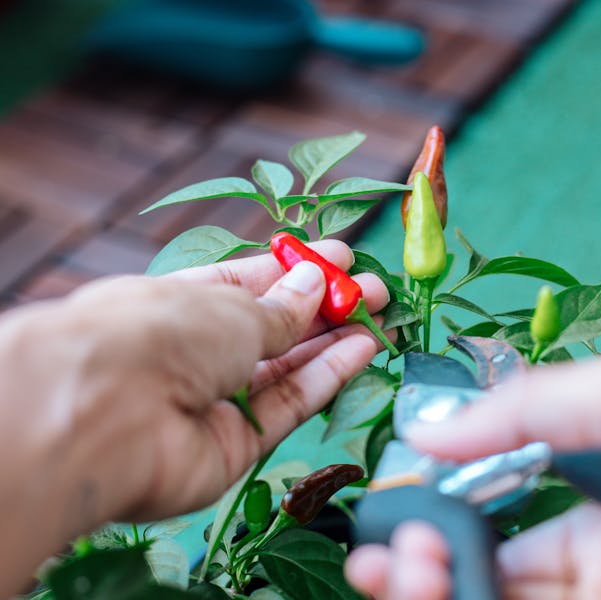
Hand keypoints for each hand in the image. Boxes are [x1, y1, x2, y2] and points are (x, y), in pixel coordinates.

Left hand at [0, 240, 389, 595]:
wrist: (109, 414)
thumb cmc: (162, 332)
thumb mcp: (231, 305)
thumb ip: (281, 307)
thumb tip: (315, 285)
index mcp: (181, 303)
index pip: (248, 283)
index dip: (297, 270)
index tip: (342, 257)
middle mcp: (194, 352)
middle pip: (273, 328)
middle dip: (326, 306)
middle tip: (374, 290)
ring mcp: (213, 401)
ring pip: (285, 368)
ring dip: (333, 341)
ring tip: (379, 317)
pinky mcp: (233, 447)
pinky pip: (287, 405)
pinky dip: (326, 378)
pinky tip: (362, 349)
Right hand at [345, 341, 600, 598]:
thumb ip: (538, 402)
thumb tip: (431, 427)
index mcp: (598, 493)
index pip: (490, 510)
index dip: (435, 510)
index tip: (397, 506)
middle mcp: (596, 562)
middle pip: (482, 572)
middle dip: (419, 563)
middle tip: (389, 556)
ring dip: (435, 589)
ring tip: (404, 571)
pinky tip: (444, 591)